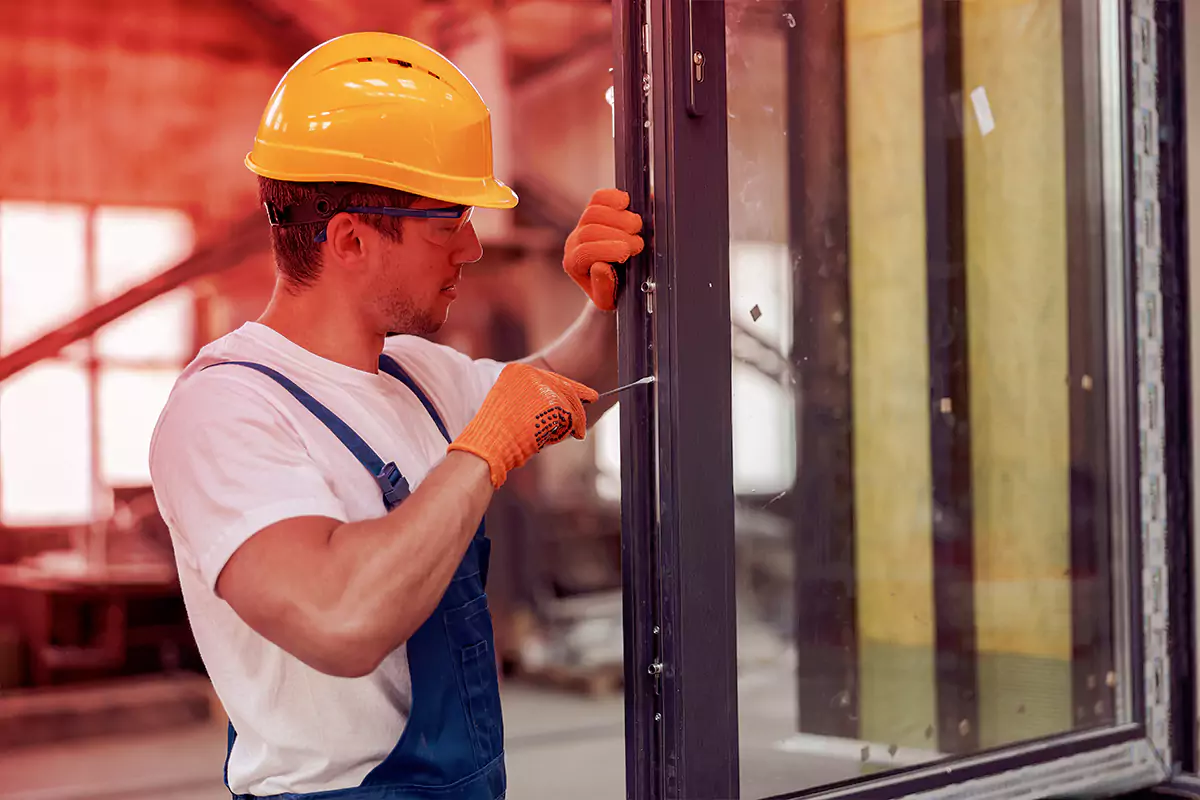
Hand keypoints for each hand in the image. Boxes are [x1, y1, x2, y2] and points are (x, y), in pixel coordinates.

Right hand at [447, 363, 599, 487]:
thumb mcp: (513, 408)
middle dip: (580, 398)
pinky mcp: (552, 401)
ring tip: (554, 435)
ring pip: (570, 404)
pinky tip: (551, 437)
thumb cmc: (498, 435)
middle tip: (594, 398)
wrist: (489, 444)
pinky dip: (568, 430)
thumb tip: (563, 405)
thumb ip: (534, 401)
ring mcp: (541, 386)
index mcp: (516, 372)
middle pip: (565, 386)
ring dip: (571, 422)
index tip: (584, 390)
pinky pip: (572, 418)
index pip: (550, 377)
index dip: (567, 387)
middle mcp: (530, 374)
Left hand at [563, 189, 644, 310]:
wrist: (615, 280)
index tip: (628, 252)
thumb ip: (604, 288)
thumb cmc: (613, 291)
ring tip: (637, 228)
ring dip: (619, 217)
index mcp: (574, 265)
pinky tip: (626, 203)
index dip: (608, 249)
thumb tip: (600, 266)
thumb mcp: (609, 300)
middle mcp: (573, 242)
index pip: (585, 252)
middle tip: (638, 244)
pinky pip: (598, 198)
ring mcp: (582, 224)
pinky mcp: (594, 210)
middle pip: (590, 230)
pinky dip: (613, 197)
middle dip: (618, 235)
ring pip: (593, 212)